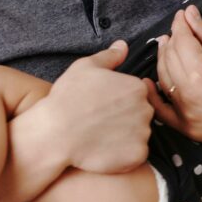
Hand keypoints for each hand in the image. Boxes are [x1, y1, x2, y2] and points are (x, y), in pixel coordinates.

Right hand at [43, 41, 152, 172]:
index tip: (103, 106)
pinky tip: (104, 149)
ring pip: (139, 135)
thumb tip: (123, 46)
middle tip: (101, 122)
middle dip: (126, 118)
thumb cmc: (68, 98)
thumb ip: (109, 57)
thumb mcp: (85, 68)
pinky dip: (124, 155)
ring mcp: (143, 133)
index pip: (137, 94)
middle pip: (141, 114)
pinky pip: (136, 155)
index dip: (119, 101)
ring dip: (126, 137)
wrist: (55, 133)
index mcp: (137, 87)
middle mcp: (146, 109)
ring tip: (101, 136)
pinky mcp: (137, 155)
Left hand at [146, 7, 201, 145]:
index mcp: (200, 70)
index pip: (181, 39)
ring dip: (162, 61)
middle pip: (169, 58)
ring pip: (163, 79)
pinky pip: (161, 111)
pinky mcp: (187, 126)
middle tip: (176, 31)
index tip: (181, 15)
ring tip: (166, 49)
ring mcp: (185, 111)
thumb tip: (189, 14)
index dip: (180, 24)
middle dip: (171, 40)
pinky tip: (147, 84)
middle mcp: (188, 91)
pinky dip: (153, 96)